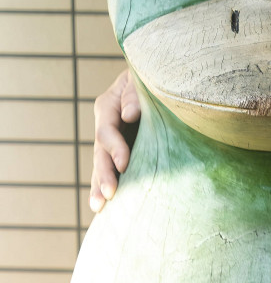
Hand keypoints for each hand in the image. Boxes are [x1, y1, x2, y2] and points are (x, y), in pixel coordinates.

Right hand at [90, 70, 140, 212]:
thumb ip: (135, 95)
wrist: (160, 80)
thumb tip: (129, 115)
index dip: (115, 148)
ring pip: (101, 165)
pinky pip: (112, 169)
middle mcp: (106, 125)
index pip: (106, 131)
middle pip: (100, 153)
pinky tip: (106, 206)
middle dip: (104, 175)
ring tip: (99, 207)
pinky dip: (107, 186)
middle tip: (109, 195)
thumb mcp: (142, 79)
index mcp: (107, 105)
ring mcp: (113, 140)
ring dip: (100, 186)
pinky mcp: (123, 150)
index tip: (125, 164)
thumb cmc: (153, 75)